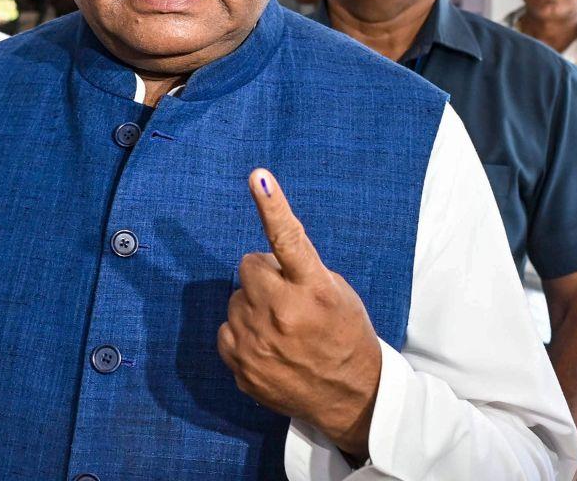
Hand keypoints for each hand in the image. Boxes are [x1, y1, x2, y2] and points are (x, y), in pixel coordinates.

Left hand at [216, 169, 381, 458]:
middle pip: (249, 265)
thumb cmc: (345, 336)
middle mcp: (283, 312)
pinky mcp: (240, 361)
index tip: (258, 177)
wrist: (350, 398)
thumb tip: (260, 263)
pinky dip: (243, 332)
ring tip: (283, 328)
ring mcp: (257, 339)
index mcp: (314, 289)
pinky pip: (226, 327)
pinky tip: (269, 346)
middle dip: (264, 275)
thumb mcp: (337, 294)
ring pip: (237, 298)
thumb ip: (299, 272)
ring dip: (254, 306)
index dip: (273, 205)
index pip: (290, 238)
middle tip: (287, 296)